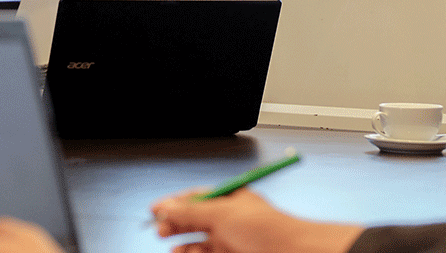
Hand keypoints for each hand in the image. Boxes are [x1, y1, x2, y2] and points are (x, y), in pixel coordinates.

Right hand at [151, 188, 362, 252]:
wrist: (290, 252)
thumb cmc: (268, 228)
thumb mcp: (221, 213)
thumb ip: (190, 212)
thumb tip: (166, 207)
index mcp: (230, 199)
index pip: (196, 197)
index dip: (175, 202)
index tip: (156, 208)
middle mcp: (230, 217)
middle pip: (195, 218)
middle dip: (175, 221)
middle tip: (157, 227)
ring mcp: (232, 238)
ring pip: (199, 239)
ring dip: (181, 240)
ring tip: (167, 241)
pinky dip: (191, 252)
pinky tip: (181, 252)